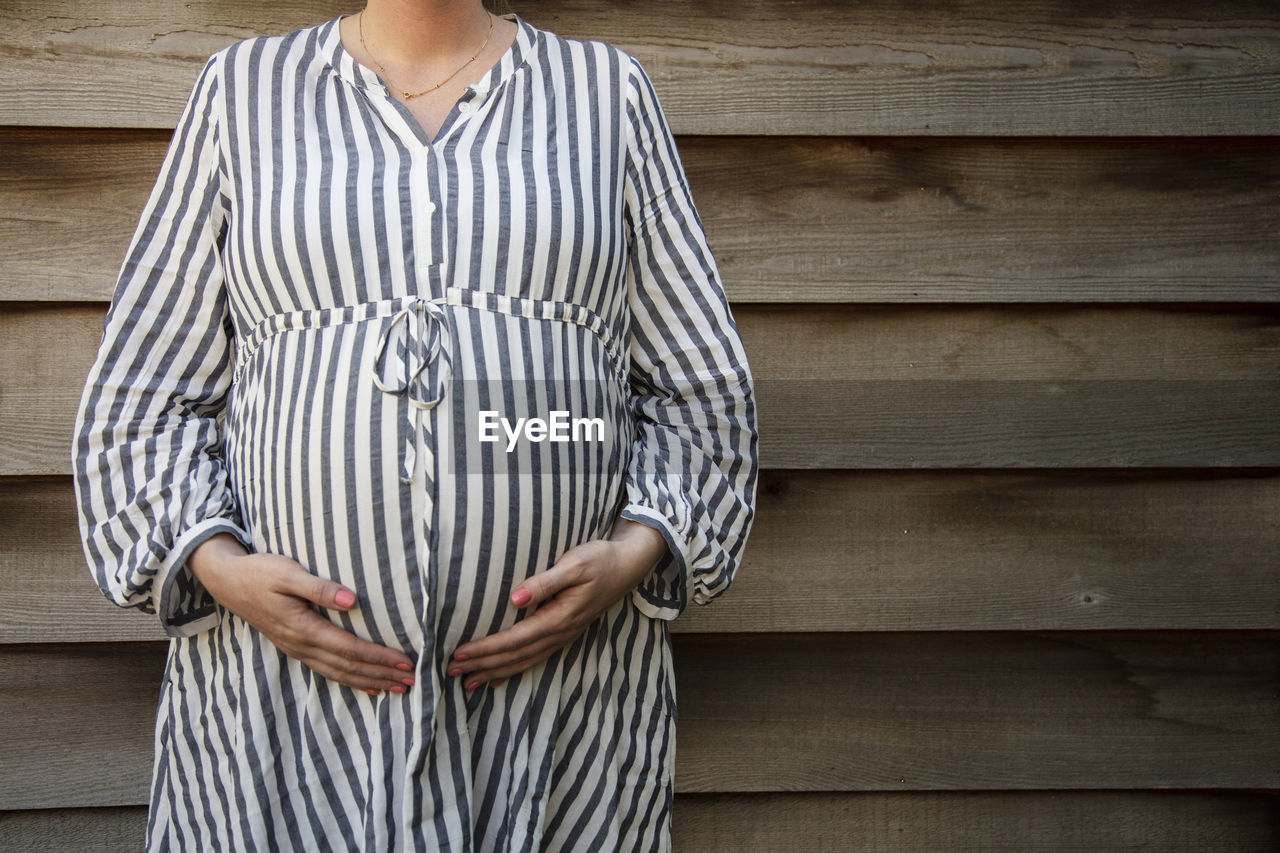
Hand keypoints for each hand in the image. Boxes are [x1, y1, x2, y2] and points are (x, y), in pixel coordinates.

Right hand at [188, 532, 416, 695]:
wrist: (228, 582)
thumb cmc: (260, 572)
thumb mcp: (288, 573)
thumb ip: (320, 588)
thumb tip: (353, 601)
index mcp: (303, 628)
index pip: (350, 648)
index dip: (378, 657)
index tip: (404, 662)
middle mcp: (302, 645)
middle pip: (348, 666)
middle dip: (381, 675)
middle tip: (412, 681)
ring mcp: (297, 649)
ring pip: (339, 673)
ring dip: (369, 682)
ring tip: (397, 688)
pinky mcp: (296, 648)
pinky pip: (327, 671)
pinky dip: (350, 680)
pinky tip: (367, 687)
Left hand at [447, 518, 667, 689]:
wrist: (626, 566)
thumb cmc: (599, 560)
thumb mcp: (574, 564)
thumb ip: (545, 582)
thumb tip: (515, 599)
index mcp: (560, 617)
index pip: (515, 638)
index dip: (486, 648)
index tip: (460, 652)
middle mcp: (560, 633)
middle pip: (515, 656)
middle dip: (483, 665)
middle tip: (451, 672)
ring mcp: (563, 636)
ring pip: (524, 662)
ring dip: (494, 672)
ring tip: (467, 682)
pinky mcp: (563, 633)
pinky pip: (534, 658)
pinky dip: (513, 670)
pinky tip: (496, 679)